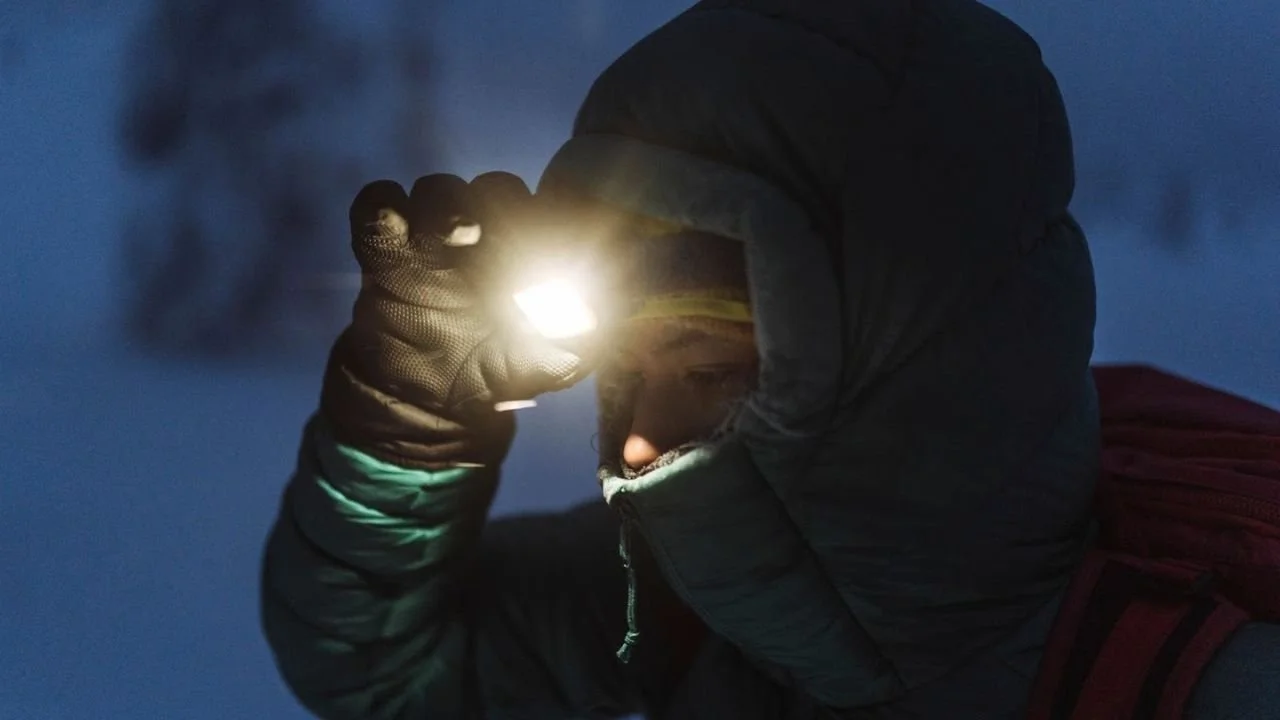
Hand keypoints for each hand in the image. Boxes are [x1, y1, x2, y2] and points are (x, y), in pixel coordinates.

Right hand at [321, 172, 591, 465]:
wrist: (424, 404)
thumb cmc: (494, 375)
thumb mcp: (541, 370)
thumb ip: (568, 350)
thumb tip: (594, 326)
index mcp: (528, 254)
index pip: (547, 209)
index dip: (555, 213)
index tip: (557, 238)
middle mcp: (484, 235)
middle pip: (495, 189)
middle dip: (502, 202)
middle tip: (505, 233)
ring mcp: (431, 238)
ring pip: (440, 189)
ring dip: (448, 204)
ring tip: (458, 236)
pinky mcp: (385, 251)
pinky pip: (377, 206)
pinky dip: (383, 205)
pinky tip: (399, 232)